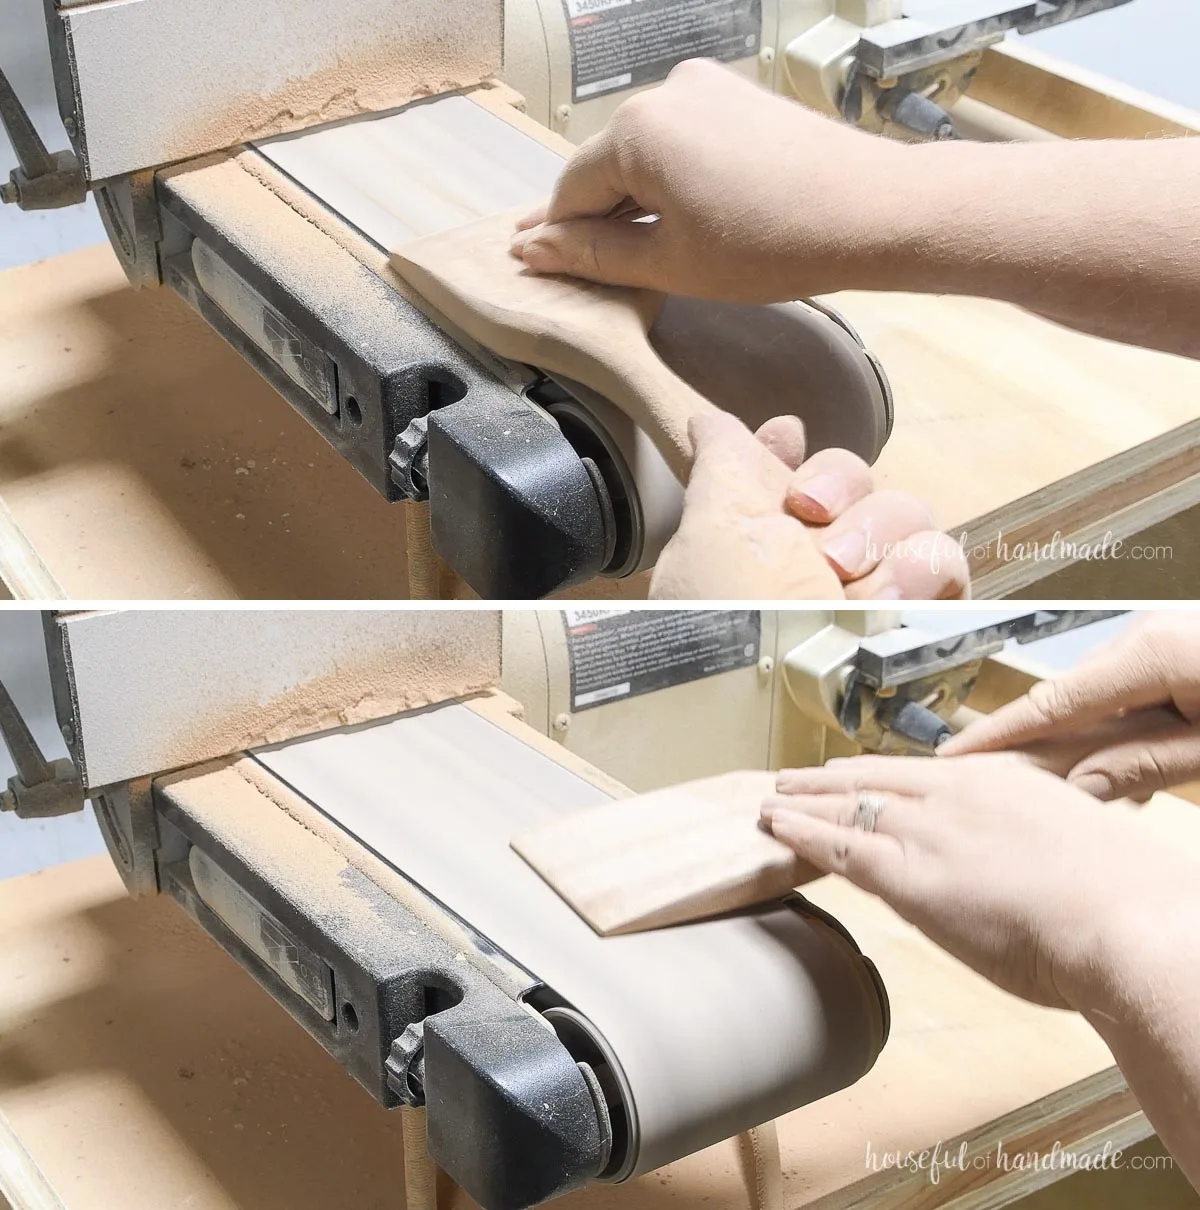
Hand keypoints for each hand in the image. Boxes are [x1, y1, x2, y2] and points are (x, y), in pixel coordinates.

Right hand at [510, 59, 898, 301]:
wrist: (872, 212)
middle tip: (558, 255)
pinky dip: (667, 179)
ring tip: (614, 244)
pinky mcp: (738, 98)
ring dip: (628, 198)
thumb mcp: (671, 263)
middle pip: (606, 165)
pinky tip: (667, 214)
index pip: (572, 188)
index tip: (531, 261)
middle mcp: (666, 91)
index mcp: (638, 129)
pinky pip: (681, 141)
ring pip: (644, 152)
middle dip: (587, 213)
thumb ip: (596, 253)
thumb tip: (539, 249)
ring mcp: (706, 87)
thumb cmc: (774, 244)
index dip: (552, 232)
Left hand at [650, 412, 968, 599]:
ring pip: (908, 512)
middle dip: (840, 483)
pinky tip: (881, 599)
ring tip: (844, 577)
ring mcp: (872, 583)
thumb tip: (709, 422)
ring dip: (879, 532)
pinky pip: (946, 561)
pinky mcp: (920, 615)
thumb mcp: (706, 536)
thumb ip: (718, 470)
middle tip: (811, 520)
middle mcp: (817, 554)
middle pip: (859, 477)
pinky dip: (919, 571)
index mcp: (762, 531)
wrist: (780, 685)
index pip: (787, 466)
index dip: (788, 446)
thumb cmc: (729, 619)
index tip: (783, 436)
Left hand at [761, 755, 1198, 1009]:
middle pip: (876, 779)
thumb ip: (1033, 843)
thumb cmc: (1121, 899)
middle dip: (830, 778)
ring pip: (848, 808)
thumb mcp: (1077, 844)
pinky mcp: (907, 874)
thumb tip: (1020, 861)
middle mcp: (956, 795)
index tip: (859, 772)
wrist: (1124, 919)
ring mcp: (928, 831)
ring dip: (804, 801)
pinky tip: (776, 826)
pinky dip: (800, 834)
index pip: (922, 772)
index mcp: (1000, 782)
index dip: (881, 773)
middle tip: (797, 775)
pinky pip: (837, 847)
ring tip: (773, 798)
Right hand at [941, 613, 1199, 800]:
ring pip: (1101, 695)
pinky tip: (1153, 751)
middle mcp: (1146, 634)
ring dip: (1100, 738)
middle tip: (1038, 796)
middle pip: (1071, 698)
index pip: (1048, 703)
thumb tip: (1078, 785)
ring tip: (1127, 788)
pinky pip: (1130, 685)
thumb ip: (1148, 764)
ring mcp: (1161, 634)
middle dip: (1058, 747)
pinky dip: (1128, 719)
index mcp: (1151, 652)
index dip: (996, 734)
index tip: (955, 754)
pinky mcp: (1174, 643)